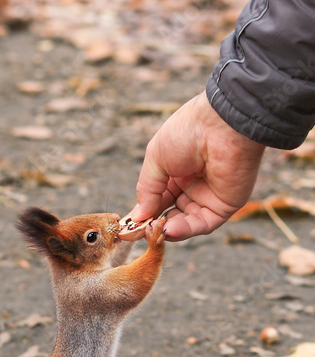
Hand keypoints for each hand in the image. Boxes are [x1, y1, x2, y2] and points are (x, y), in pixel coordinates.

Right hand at [129, 92, 265, 239]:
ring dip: (169, 229)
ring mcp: (209, 195)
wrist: (221, 125)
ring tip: (155, 230)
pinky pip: (203, 223)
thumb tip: (137, 217)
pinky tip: (169, 230)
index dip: (145, 210)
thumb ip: (146, 190)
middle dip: (156, 222)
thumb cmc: (187, 132)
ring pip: (186, 221)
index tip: (130, 224)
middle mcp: (193, 183)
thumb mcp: (156, 159)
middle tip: (141, 231)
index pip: (158, 197)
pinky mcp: (225, 204)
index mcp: (177, 169)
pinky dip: (186, 230)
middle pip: (171, 211)